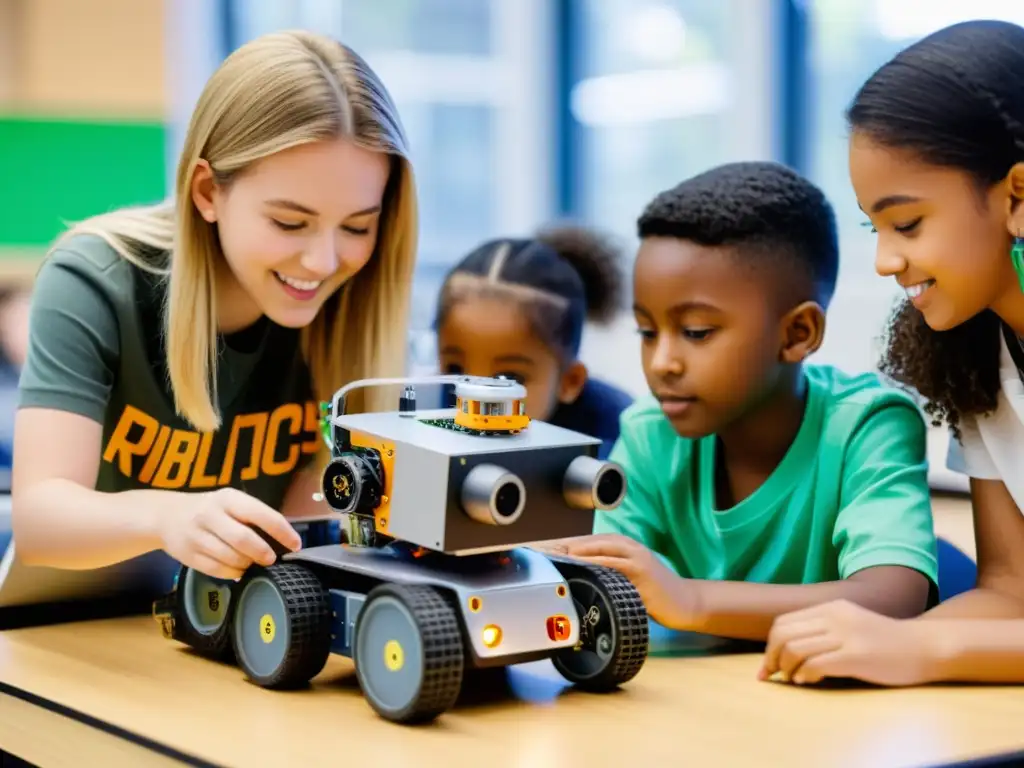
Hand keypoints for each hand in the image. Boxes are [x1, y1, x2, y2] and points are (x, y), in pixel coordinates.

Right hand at [158, 488, 301, 580]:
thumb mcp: (230, 502)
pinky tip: (238, 569)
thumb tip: (283, 540)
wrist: (165, 515)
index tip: (296, 544)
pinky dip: (233, 573)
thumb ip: (253, 516)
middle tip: (271, 559)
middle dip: (262, 552)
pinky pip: (217, 570)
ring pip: (230, 558)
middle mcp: (211, 515)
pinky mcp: (188, 556)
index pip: (261, 514)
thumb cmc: (210, 509)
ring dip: (247, 564)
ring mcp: (197, 536)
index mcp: (228, 499)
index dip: (282, 531)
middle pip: (243, 539)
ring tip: (253, 563)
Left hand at [541, 533, 694, 627]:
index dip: (564, 545)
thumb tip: (574, 574)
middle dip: (566, 547)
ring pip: (601, 552)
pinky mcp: (642, 575)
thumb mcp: (628, 575)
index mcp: (623, 545)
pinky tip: (582, 570)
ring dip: (577, 555)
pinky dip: (597, 568)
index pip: (588, 541)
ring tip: (555, 559)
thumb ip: (607, 570)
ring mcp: (636, 560)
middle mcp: (629, 548)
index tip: (542, 551)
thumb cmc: (653, 590)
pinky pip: (615, 570)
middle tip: (542, 553)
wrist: (685, 602)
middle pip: (590, 543)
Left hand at [760, 599, 939, 686]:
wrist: (925, 647)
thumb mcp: (851, 623)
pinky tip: (807, 681)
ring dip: (786, 668)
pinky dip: (804, 675)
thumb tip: (788, 648)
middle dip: (771, 657)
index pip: (784, 622)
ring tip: (793, 679)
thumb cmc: (886, 642)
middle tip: (772, 675)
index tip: (768, 664)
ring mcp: (846, 635)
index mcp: (830, 608)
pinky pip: (815, 664)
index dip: (770, 644)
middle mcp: (834, 617)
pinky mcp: (856, 656)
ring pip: (795, 649)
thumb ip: (824, 629)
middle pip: (783, 634)